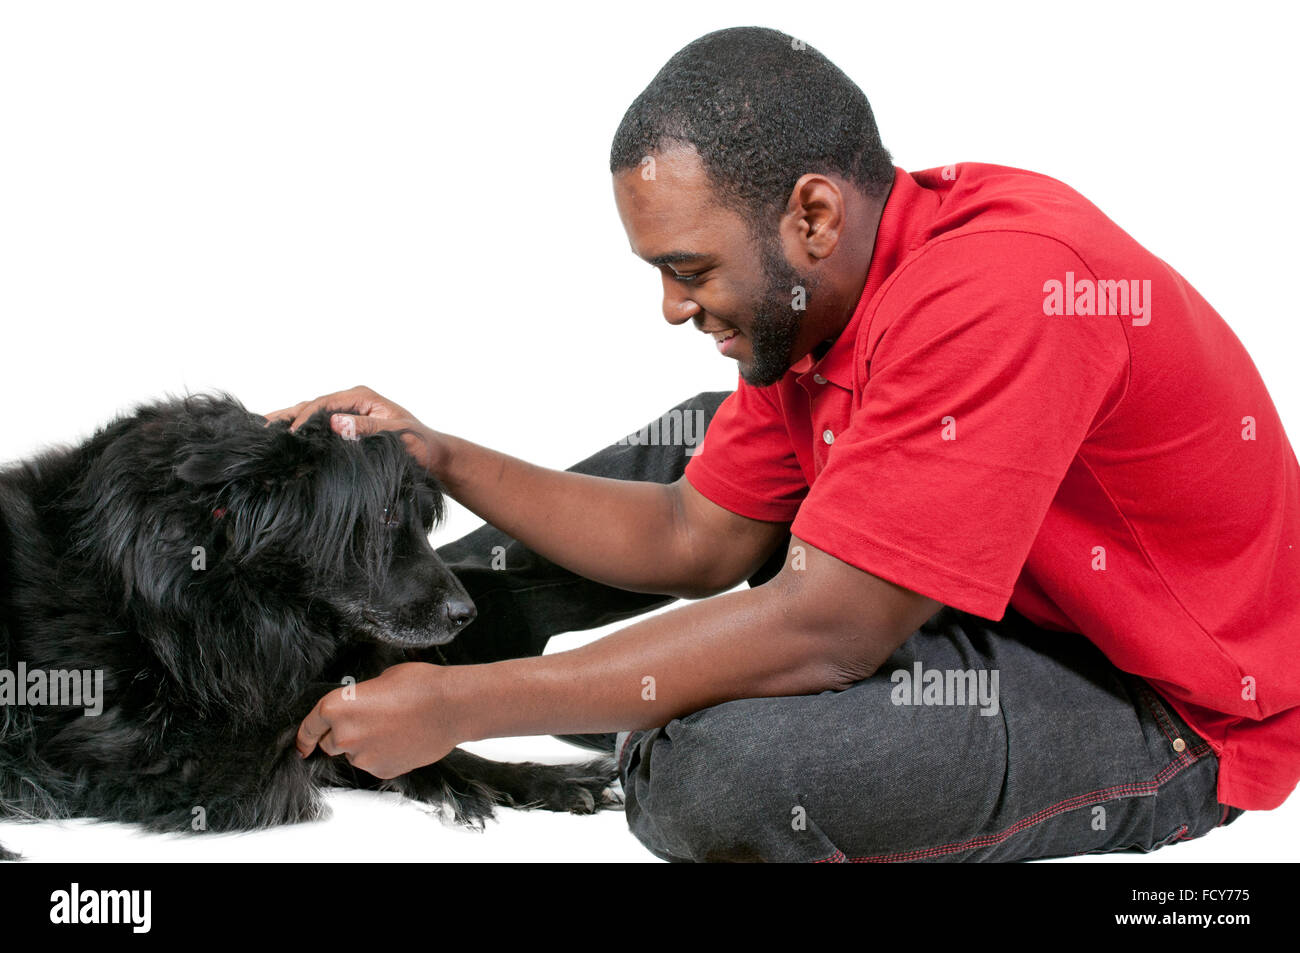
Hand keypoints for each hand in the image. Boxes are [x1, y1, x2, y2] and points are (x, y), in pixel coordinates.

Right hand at [264, 385, 444, 472]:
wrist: (433, 454)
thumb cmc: (419, 445)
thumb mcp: (396, 436)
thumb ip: (367, 429)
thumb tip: (336, 422)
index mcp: (362, 397)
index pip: (323, 404)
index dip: (304, 420)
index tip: (290, 436)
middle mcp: (352, 401)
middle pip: (311, 405)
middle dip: (286, 417)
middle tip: (259, 428)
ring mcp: (348, 412)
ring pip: (311, 414)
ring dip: (288, 422)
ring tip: (261, 430)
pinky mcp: (347, 425)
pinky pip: (318, 425)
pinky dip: (300, 430)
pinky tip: (283, 437)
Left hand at [295, 662, 459, 778]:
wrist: (450, 707)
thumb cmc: (419, 685)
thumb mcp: (381, 680)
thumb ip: (359, 698)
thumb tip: (359, 708)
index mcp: (337, 707)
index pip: (309, 728)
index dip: (304, 738)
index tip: (303, 746)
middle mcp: (344, 735)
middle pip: (331, 744)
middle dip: (343, 736)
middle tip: (370, 722)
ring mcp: (363, 757)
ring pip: (356, 755)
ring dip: (367, 746)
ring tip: (395, 728)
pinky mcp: (382, 770)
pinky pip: (376, 764)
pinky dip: (384, 755)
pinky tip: (403, 739)